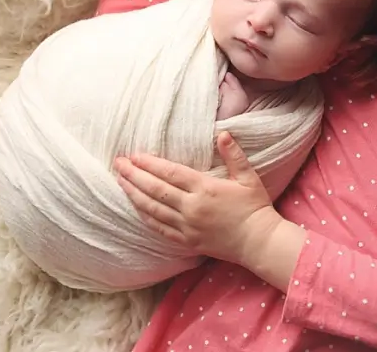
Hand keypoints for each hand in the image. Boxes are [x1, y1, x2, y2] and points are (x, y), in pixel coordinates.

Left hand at [113, 132, 280, 265]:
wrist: (258, 241)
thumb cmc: (255, 207)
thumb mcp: (248, 177)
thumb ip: (234, 155)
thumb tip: (223, 133)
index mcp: (205, 189)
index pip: (171, 173)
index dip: (150, 163)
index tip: (135, 155)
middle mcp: (191, 207)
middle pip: (156, 189)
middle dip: (134, 175)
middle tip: (118, 163)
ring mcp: (187, 226)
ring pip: (152, 209)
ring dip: (134, 194)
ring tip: (120, 182)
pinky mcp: (186, 241)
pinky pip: (159, 228)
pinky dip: (144, 216)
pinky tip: (135, 207)